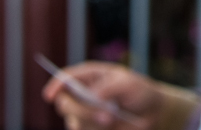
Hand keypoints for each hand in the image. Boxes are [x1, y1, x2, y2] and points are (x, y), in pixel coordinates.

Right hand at [42, 62, 167, 129]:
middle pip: (65, 104)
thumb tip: (90, 96)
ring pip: (75, 122)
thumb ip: (108, 87)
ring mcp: (84, 114)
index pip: (65, 78)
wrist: (151, 113)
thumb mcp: (129, 83)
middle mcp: (82, 95)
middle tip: (108, 116)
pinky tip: (111, 126)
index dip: (55, 85)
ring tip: (113, 120)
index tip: (49, 96)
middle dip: (83, 112)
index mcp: (90, 76)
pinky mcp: (89, 128)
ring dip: (93, 124)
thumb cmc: (139, 92)